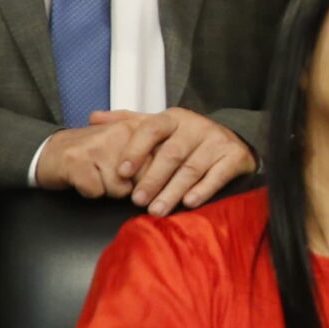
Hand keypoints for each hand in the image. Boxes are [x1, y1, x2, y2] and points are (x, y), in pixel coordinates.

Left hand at [117, 108, 256, 213]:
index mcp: (174, 118)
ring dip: (172, 191)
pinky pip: (218, 175)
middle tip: (137, 200)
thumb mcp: (159, 127)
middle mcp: (197, 126)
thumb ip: (128, 123)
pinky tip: (189, 202)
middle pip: (172, 153)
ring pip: (192, 168)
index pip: (152, 129)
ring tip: (156, 209)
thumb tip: (93, 117)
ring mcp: (218, 141)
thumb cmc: (186, 138)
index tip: (122, 172)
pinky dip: (203, 189)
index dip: (136, 150)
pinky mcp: (235, 156)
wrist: (232, 141)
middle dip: (153, 179)